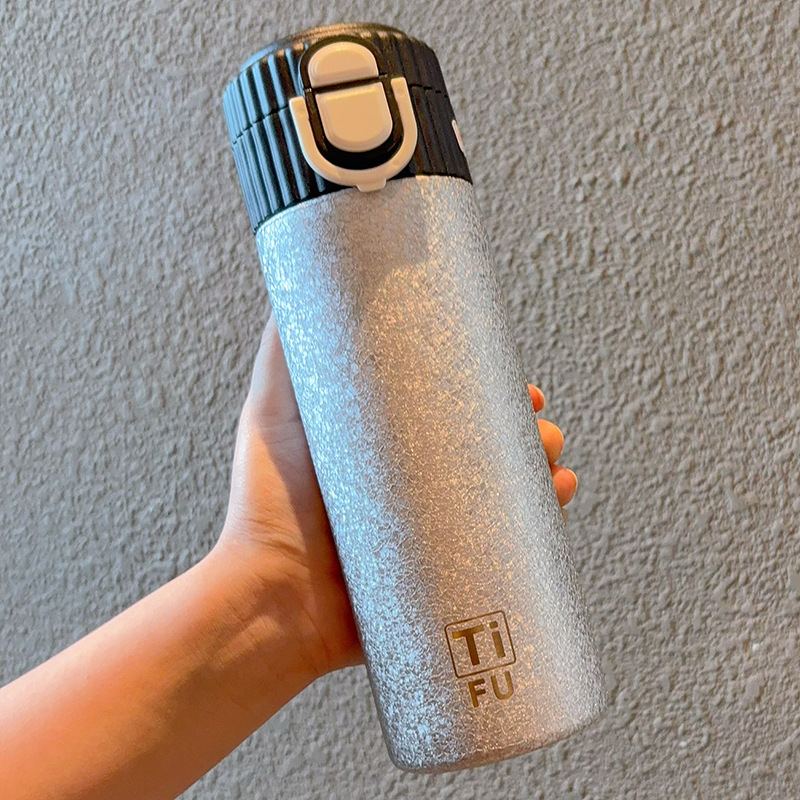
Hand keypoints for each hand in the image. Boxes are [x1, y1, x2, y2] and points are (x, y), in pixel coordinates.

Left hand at [216, 313, 578, 678]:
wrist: (275, 595)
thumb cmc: (268, 502)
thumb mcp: (275, 410)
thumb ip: (286, 349)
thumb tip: (299, 281)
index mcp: (391, 449)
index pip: (455, 411)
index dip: (492, 396)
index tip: (516, 386)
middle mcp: (416, 486)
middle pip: (488, 450)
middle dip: (526, 433)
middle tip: (537, 427)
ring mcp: (433, 531)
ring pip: (506, 494)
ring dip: (542, 472)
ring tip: (551, 464)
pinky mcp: (444, 574)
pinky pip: (507, 548)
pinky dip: (541, 522)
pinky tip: (558, 500)